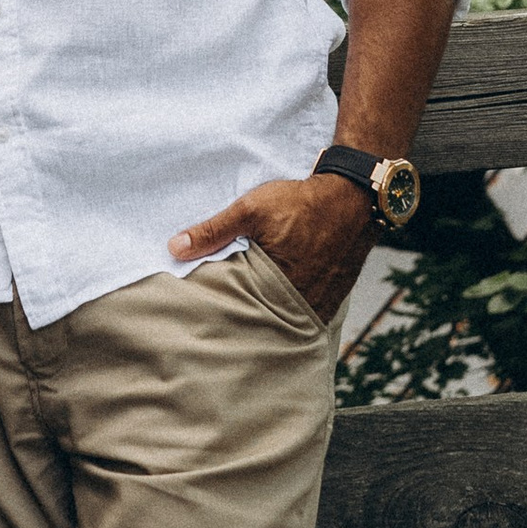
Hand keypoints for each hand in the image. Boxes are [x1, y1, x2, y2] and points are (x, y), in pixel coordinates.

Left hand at [169, 171, 374, 321]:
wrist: (353, 199)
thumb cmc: (301, 202)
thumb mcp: (251, 209)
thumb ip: (213, 230)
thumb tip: (174, 248)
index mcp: (276, 283)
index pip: (237, 310)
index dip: (218, 313)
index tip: (199, 317)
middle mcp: (300, 301)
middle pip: (260, 323)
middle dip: (240, 324)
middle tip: (216, 328)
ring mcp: (318, 305)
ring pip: (282, 323)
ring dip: (264, 322)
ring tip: (241, 323)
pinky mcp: (329, 302)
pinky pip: (301, 317)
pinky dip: (286, 316)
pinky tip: (271, 312)